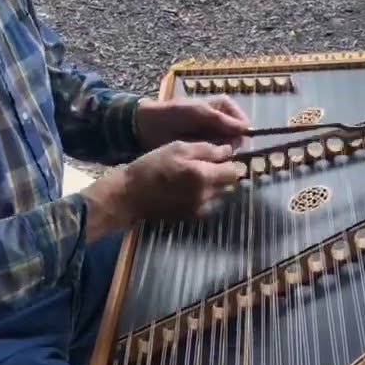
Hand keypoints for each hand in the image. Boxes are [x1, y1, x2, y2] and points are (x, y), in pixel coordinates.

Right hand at [79, 141, 241, 233]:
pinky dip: (204, 196)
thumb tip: (228, 151)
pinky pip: (207, 204)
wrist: (129, 195)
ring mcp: (199, 209)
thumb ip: (207, 149)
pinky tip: (187, 189)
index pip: (235, 171)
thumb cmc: (152, 166)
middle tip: (207, 165)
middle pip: (229, 185)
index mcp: (204, 176)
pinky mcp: (191, 217)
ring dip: (214, 186)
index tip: (222, 157)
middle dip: (223, 174)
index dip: (231, 162)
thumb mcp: (178, 148)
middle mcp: (206, 196)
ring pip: (220, 195)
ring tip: (195, 177)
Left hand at [134, 96, 249, 150]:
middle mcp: (221, 123)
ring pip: (228, 148)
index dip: (242, 131)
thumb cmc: (174, 113)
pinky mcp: (203, 151)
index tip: (240, 140)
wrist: (148, 127)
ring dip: (222, 153)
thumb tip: (247, 129)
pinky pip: (215, 157)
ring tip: (210, 154)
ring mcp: (212, 138)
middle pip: (237, 136)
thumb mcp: (198, 112)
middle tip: (220, 148)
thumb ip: (221, 120)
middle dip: (231, 143)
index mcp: (222, 108)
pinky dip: (213, 159)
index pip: (242, 121)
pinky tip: (207, 161)